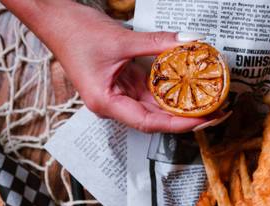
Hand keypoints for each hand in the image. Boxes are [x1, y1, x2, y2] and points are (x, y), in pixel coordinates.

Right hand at [2, 0, 209, 132]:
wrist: (53, 17)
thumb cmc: (74, 32)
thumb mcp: (121, 39)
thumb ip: (157, 43)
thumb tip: (188, 43)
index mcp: (106, 103)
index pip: (150, 123)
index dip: (179, 124)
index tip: (203, 120)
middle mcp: (113, 104)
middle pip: (156, 118)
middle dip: (186, 116)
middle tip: (216, 111)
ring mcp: (118, 93)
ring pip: (155, 105)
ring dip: (180, 103)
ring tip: (208, 100)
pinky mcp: (122, 81)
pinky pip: (150, 89)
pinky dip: (169, 86)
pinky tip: (189, 84)